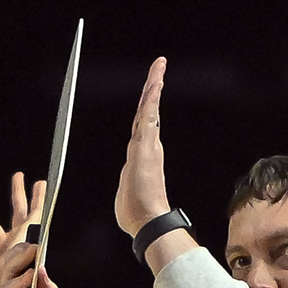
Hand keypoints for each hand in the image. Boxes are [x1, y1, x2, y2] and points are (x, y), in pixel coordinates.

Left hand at [112, 57, 172, 238]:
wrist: (147, 221)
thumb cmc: (137, 213)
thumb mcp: (129, 193)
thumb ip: (129, 184)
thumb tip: (129, 188)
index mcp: (143, 155)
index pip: (144, 124)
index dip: (147, 106)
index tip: (152, 90)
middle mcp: (147, 146)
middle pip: (148, 111)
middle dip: (153, 88)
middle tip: (159, 68)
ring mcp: (147, 145)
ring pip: (149, 109)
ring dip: (153, 87)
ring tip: (159, 67)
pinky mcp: (146, 146)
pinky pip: (149, 117)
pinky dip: (152, 99)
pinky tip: (155, 83)